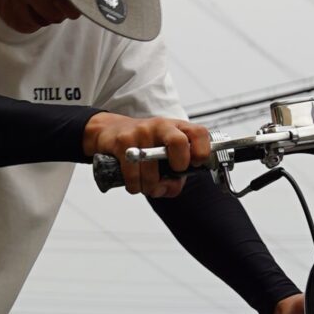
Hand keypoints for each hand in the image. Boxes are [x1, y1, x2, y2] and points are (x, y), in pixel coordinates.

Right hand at [83, 112, 211, 197]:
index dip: (202, 152)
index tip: (196, 164)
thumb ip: (175, 178)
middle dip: (178, 167)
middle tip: (170, 174)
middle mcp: (160, 126)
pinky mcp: (123, 142)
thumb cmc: (145, 145)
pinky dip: (135, 187)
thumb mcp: (164, 156)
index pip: (199, 133)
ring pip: (152, 171)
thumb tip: (169, 187)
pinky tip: (135, 182)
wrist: (110, 131)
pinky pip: (133, 176)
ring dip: (150, 187)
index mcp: (177, 127)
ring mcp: (141, 132)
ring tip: (147, 184)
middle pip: (178, 143)